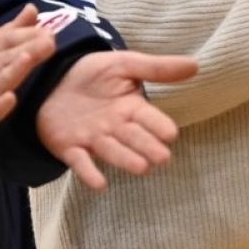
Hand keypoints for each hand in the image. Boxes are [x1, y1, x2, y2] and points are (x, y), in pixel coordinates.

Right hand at [0, 5, 56, 149]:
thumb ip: (6, 33)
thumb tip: (33, 10)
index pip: (3, 41)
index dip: (26, 36)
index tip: (50, 30)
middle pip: (2, 60)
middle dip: (26, 50)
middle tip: (49, 42)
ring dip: (11, 71)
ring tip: (28, 61)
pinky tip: (9, 100)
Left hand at [37, 49, 197, 189]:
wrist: (52, 79)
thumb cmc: (94, 74)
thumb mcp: (124, 64)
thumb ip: (156, 68)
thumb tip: (195, 65)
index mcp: (130, 108)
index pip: (148, 118)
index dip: (159, 125)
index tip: (171, 134)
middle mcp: (115, 127)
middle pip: (134, 138)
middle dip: (147, 147)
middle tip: (162, 157)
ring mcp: (93, 139)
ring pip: (112, 151)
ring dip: (126, 160)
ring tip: (142, 168)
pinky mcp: (69, 148)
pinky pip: (81, 161)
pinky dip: (89, 173)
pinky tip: (99, 183)